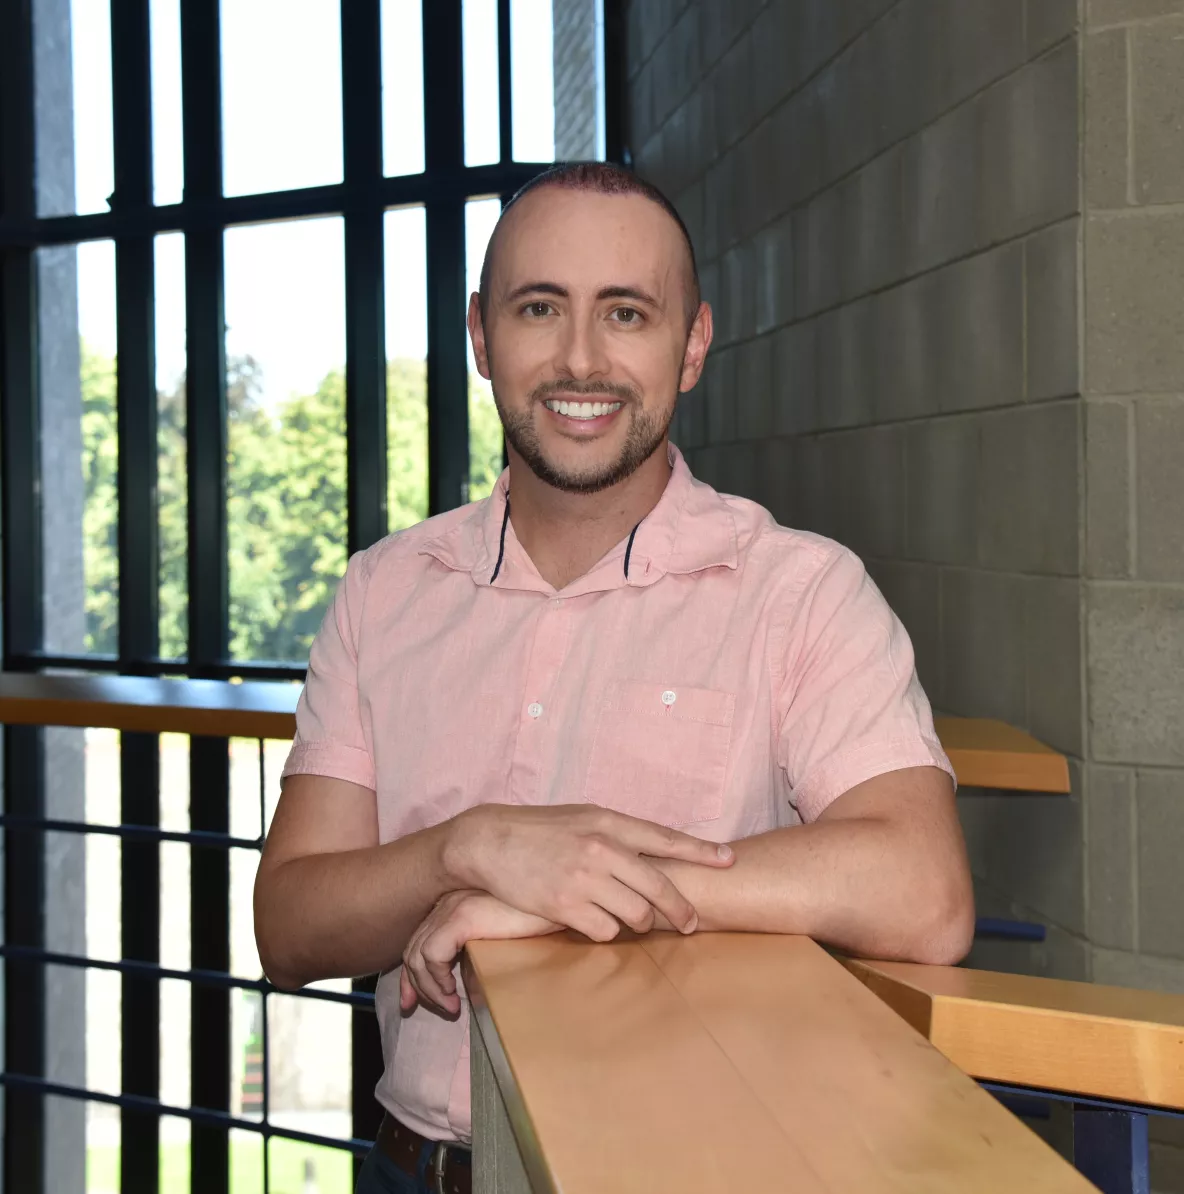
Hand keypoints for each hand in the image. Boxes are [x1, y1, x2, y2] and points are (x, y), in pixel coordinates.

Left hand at [400, 890, 558, 1016]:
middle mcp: (449, 903)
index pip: (420, 941)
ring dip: (430, 988)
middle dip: (414, 985)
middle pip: (414, 950)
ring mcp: (453, 908)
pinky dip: (436, 979)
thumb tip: (470, 979)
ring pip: (418, 956)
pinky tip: (453, 993)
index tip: (413, 1000)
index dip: (414, 974)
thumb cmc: (541, 914)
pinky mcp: (462, 917)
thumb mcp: (505, 932)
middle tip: (420, 1009)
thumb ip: (483, 944)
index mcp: (456, 904)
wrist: (558, 897)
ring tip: (451, 1007)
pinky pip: (432, 955)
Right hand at [444, 804, 733, 940]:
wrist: (490, 841)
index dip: (700, 851)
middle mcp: (601, 849)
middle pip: (658, 887)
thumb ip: (617, 833)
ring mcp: (584, 879)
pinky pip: (605, 932)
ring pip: (635, 915)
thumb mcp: (582, 817)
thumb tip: (653, 850)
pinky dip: (607, 933)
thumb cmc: (540, 829)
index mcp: (608, 822)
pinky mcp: (565, 906)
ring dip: (639, 923)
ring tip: (634, 922)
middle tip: (690, 923)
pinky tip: (597, 924)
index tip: (729, 860)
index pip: (665, 838)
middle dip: (680, 910)